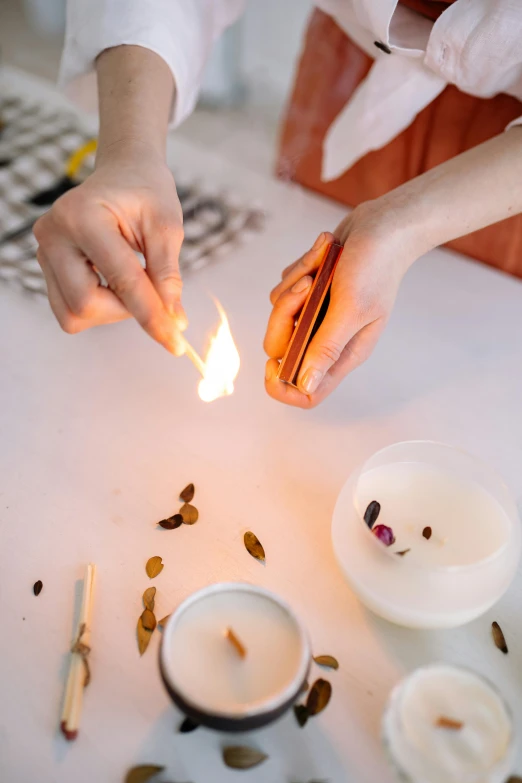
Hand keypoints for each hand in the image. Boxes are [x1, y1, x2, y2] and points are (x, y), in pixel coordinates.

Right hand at [34, 140, 185, 353]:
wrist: (123, 173)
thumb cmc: (146, 194)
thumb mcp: (167, 227)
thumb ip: (168, 275)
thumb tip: (174, 322)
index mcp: (83, 216)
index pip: (122, 281)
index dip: (152, 316)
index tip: (176, 343)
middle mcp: (54, 234)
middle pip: (86, 305)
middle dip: (126, 309)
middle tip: (151, 289)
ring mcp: (44, 251)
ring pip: (74, 314)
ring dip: (111, 310)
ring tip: (131, 280)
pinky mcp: (46, 266)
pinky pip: (69, 309)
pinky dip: (99, 305)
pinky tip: (114, 281)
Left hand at [264, 200, 422, 406]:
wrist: (383, 224)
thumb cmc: (375, 267)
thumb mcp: (351, 309)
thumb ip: (326, 348)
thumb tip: (305, 386)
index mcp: (344, 353)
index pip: (308, 392)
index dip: (284, 386)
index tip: (274, 363)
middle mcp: (328, 339)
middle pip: (282, 349)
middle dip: (285, 316)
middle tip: (306, 287)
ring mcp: (317, 315)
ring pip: (280, 314)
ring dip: (295, 283)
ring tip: (321, 262)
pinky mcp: (308, 293)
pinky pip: (284, 288)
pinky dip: (300, 267)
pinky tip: (323, 252)